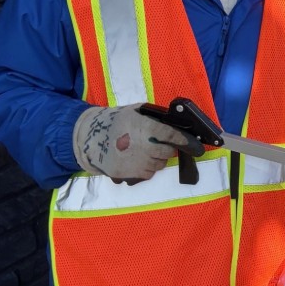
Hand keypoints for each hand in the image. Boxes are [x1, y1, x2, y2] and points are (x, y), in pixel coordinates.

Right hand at [72, 104, 203, 184]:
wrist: (91, 138)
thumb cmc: (116, 122)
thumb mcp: (135, 112)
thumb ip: (154, 116)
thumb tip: (173, 119)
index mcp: (148, 128)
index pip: (173, 136)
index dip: (184, 141)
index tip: (193, 145)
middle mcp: (146, 146)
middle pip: (168, 152)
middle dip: (167, 149)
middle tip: (158, 144)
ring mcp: (138, 162)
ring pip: (160, 164)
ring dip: (157, 159)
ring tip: (145, 152)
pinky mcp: (130, 174)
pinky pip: (148, 174)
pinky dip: (147, 168)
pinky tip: (138, 160)